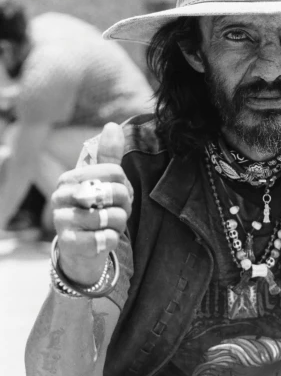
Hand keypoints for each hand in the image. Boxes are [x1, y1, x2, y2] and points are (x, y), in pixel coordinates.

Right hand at [51, 122, 131, 285]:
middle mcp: (61, 196)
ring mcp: (62, 221)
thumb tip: (111, 126)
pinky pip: (108, 238)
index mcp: (70, 178)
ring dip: (119, 224)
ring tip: (107, 226)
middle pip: (116, 193)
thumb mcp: (100, 183)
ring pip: (114, 217)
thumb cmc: (93, 210)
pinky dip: (112, 240)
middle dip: (125, 206)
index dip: (125, 186)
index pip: (115, 172)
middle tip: (115, 212)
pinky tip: (101, 239)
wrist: (79, 250)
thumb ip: (108, 157)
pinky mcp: (70, 244)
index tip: (118, 195)